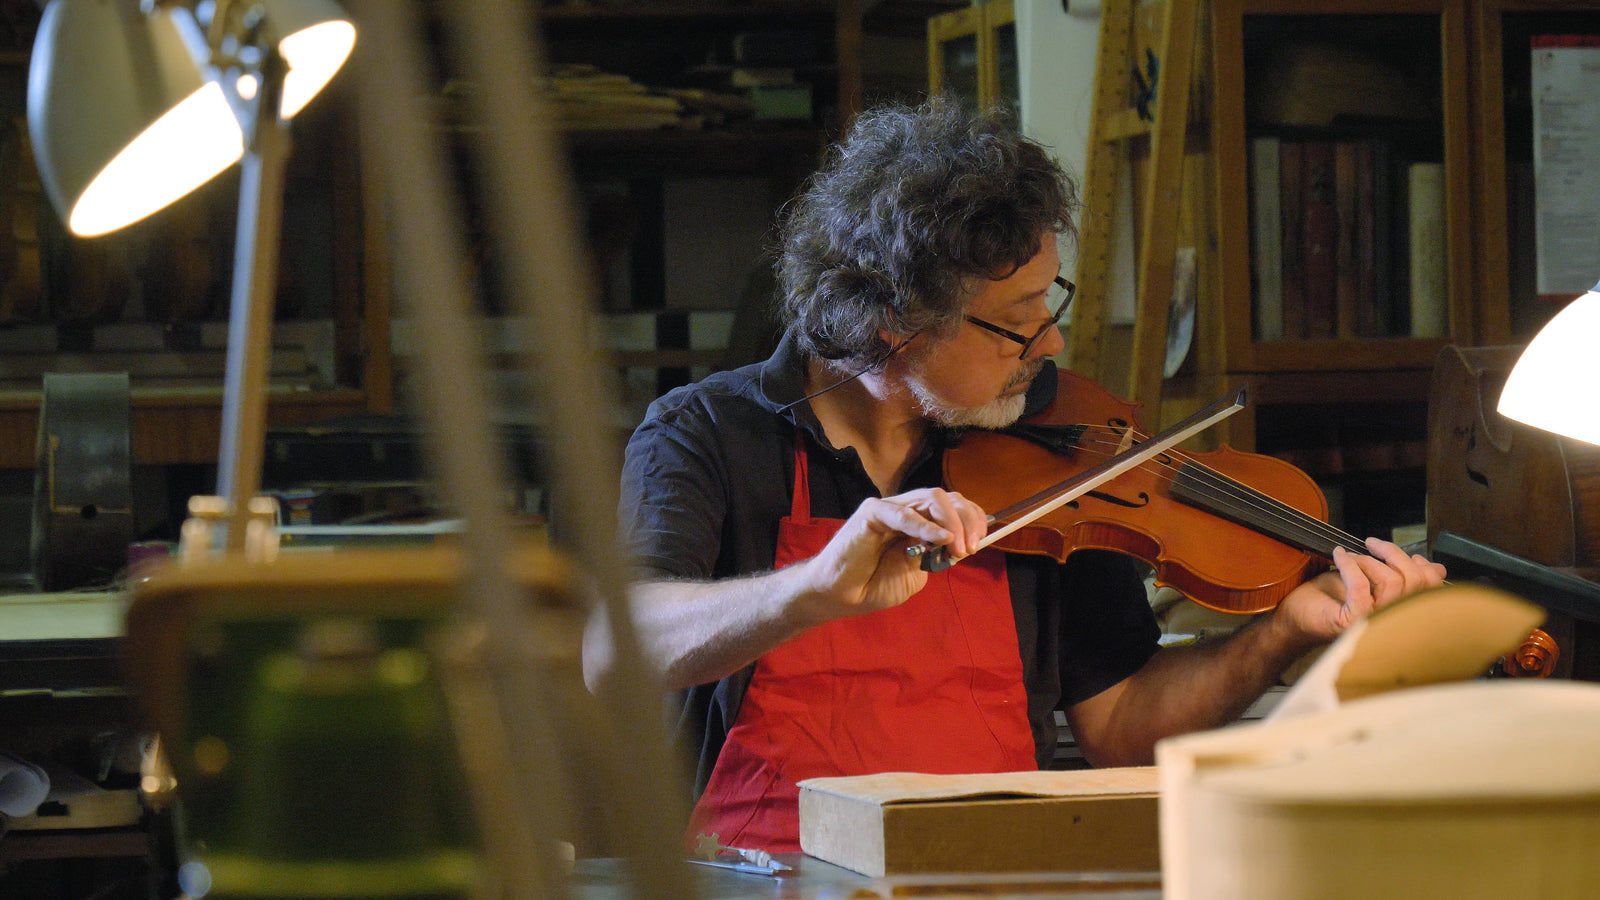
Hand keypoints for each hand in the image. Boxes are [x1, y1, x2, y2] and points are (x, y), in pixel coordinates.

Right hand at [793, 487, 988, 623]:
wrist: (838, 595)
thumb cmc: (872, 585)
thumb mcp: (914, 575)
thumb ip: (933, 558)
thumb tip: (954, 546)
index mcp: (918, 522)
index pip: (954, 506)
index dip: (973, 519)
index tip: (980, 542)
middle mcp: (906, 510)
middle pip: (948, 498)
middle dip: (967, 520)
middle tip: (970, 548)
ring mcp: (889, 508)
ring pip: (931, 498)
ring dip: (952, 522)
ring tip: (957, 548)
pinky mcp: (871, 513)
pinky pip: (902, 514)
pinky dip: (925, 526)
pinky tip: (940, 539)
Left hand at [1275, 536, 1447, 643]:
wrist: (1296, 615)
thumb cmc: (1331, 598)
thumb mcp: (1371, 579)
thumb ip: (1401, 574)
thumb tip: (1435, 567)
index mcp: (1400, 612)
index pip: (1430, 590)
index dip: (1425, 568)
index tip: (1409, 554)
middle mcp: (1390, 621)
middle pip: (1413, 582)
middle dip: (1392, 554)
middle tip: (1371, 544)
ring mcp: (1372, 623)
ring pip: (1391, 581)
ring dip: (1367, 560)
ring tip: (1349, 558)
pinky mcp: (1351, 620)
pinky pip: (1360, 586)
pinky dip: (1349, 565)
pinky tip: (1338, 556)